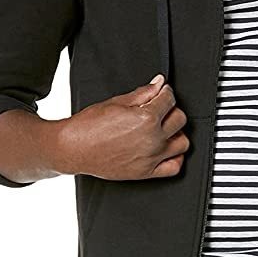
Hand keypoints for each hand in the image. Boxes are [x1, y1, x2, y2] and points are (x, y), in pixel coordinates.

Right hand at [54, 74, 189, 179]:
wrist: (74, 148)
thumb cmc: (89, 126)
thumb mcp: (117, 102)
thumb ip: (143, 93)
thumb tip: (159, 84)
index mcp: (147, 119)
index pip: (170, 99)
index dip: (166, 92)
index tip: (161, 92)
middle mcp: (153, 139)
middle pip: (179, 119)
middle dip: (171, 110)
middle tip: (160, 109)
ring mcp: (151, 157)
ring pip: (182, 142)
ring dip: (176, 133)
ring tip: (164, 129)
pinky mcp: (146, 172)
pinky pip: (175, 167)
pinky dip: (176, 157)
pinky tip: (167, 149)